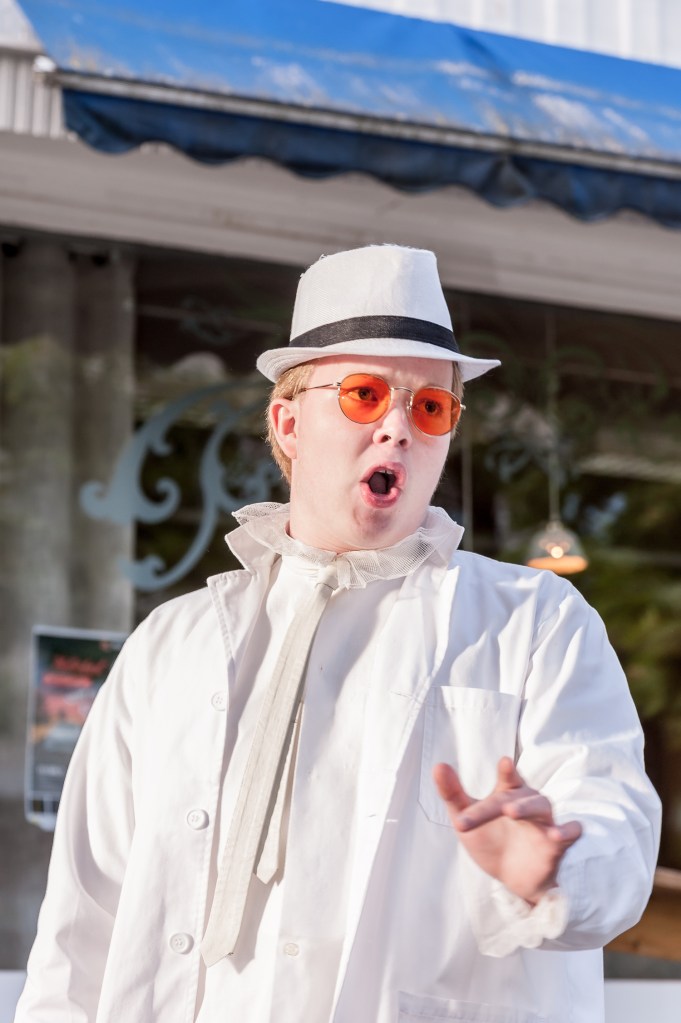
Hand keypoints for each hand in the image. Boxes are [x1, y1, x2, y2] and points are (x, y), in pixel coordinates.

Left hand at [433, 757, 581, 904]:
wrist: (512, 880)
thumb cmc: (490, 841)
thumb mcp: (467, 820)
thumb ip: (453, 794)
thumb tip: (438, 765)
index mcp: (507, 795)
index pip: (508, 779)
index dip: (507, 772)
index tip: (505, 763)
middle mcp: (527, 804)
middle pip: (518, 798)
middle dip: (507, 803)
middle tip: (502, 809)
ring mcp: (543, 823)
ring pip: (542, 807)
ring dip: (529, 809)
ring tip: (514, 813)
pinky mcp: (556, 844)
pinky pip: (569, 832)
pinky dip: (567, 831)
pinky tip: (559, 835)